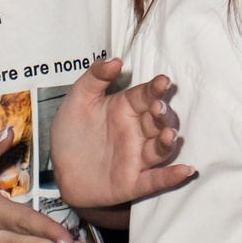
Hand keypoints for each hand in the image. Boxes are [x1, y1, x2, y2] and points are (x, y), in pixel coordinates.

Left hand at [47, 57, 194, 211]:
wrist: (57, 169)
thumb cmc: (71, 132)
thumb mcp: (78, 99)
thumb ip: (95, 77)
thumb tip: (115, 60)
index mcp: (125, 109)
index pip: (145, 96)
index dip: (155, 89)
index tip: (163, 81)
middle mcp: (135, 132)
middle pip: (157, 121)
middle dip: (161, 114)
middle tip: (158, 107)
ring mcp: (136, 158)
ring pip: (159, 149)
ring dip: (167, 142)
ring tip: (168, 135)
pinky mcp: (132, 182)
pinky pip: (155, 180)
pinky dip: (171, 176)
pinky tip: (184, 170)